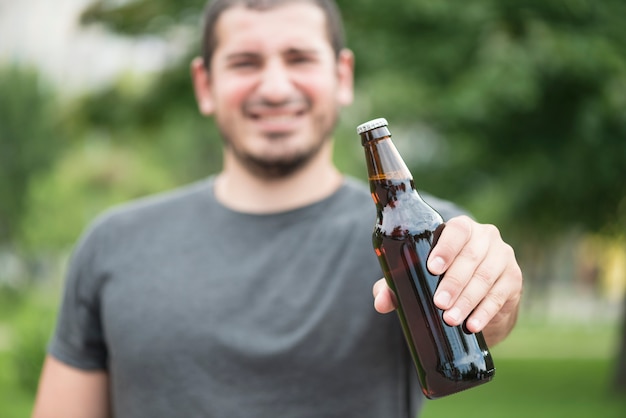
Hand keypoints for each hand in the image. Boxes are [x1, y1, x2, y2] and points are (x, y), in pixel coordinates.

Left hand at [372, 215, 522, 345]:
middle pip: (472, 257)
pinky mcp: (513, 280)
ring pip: (487, 277)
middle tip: (439, 303)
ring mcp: (503, 257)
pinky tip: (472, 325)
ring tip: (451, 318)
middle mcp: (486, 237)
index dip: (447, 248)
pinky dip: (485, 312)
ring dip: (468, 300)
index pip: (457, 231)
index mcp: (461, 229)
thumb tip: (381, 302)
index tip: (433, 268)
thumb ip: (395, 285)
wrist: (476, 295)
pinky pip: (501, 296)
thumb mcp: (416, 278)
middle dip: (455, 282)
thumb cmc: (440, 278)